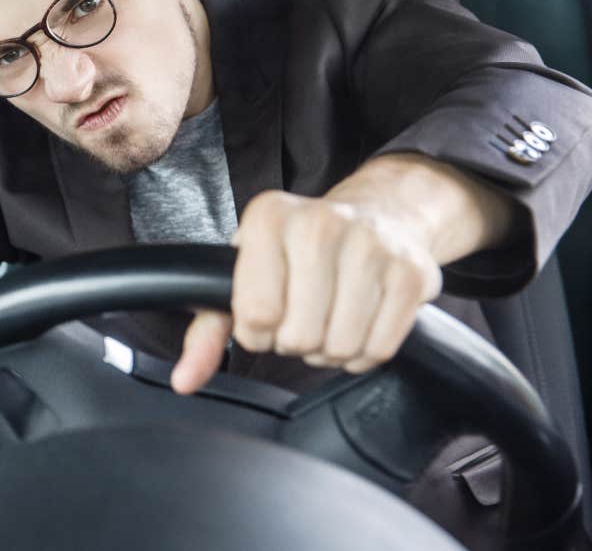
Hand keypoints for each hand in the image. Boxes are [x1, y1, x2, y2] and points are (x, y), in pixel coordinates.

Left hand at [170, 189, 442, 393]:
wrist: (379, 215)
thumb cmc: (295, 252)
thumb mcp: (242, 276)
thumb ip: (208, 330)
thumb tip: (184, 381)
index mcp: (268, 217)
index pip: (256, 313)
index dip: (257, 332)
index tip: (264, 315)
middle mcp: (320, 222)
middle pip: (298, 335)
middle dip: (294, 340)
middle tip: (301, 315)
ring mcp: (372, 245)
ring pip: (339, 347)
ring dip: (329, 349)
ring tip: (328, 317)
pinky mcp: (412, 274)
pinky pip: (378, 350)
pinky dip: (363, 353)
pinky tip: (357, 323)